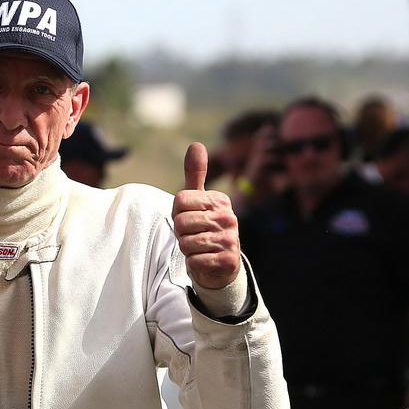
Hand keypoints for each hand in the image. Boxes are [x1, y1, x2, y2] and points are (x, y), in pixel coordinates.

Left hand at [172, 143, 241, 289]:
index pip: (179, 201)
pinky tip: (205, 260)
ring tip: (199, 248)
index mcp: (219, 200)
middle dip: (181, 233)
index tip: (189, 218)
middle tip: (194, 235)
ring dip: (187, 249)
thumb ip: (195, 174)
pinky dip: (194, 264)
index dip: (177, 212)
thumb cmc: (203, 228)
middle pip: (180, 222)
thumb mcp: (198, 200)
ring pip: (185, 243)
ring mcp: (230, 239)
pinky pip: (194, 261)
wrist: (220, 263)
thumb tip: (196, 144)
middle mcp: (228, 217)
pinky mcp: (228, 260)